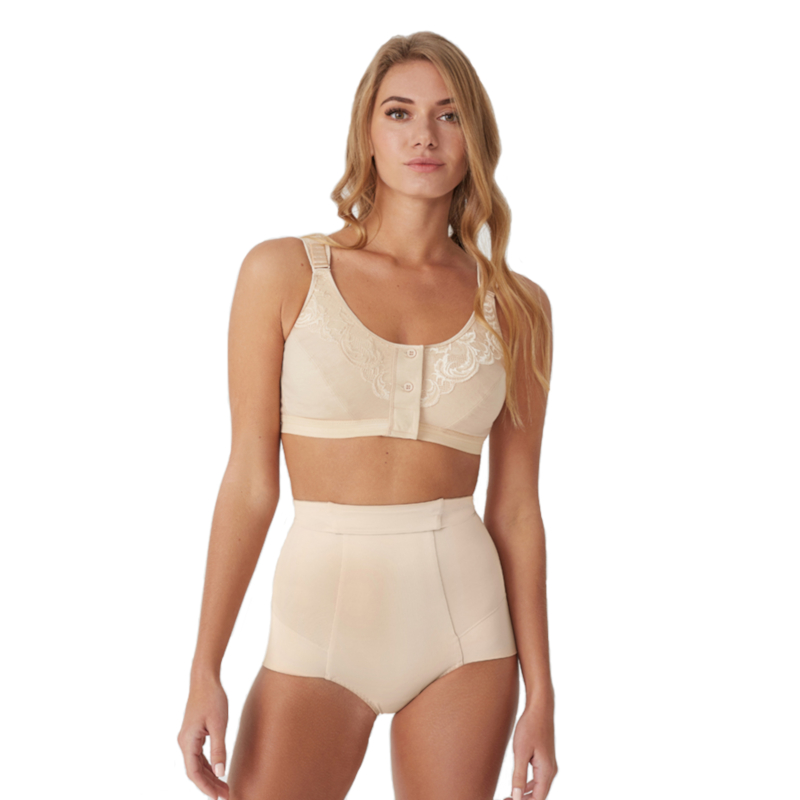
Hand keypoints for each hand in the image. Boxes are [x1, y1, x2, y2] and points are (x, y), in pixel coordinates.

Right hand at [177, 673, 229, 799]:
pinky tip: (218, 771)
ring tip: (225, 786)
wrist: (205, 679)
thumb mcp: (219, 725)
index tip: (218, 797)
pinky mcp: (193, 734)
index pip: (194, 773)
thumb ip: (219, 750)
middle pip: (195, 771)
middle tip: (227, 794)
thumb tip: (221, 772)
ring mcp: (188, 738)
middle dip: (210, 784)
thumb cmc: (212, 699)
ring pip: (197, 764)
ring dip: (210, 776)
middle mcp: (184, 742)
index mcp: (188, 742)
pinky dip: (208, 765)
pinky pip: (199, 755)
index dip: (206, 787)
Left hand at [502, 699, 557, 799]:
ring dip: (526, 795)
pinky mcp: (545, 759)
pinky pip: (539, 779)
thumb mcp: (520, 752)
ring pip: (539, 788)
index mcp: (546, 771)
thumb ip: (519, 776)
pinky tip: (518, 785)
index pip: (538, 799)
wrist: (540, 708)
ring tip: (508, 796)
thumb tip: (516, 797)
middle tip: (505, 799)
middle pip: (539, 795)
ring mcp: (549, 765)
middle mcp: (551, 771)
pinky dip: (529, 785)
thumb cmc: (530, 727)